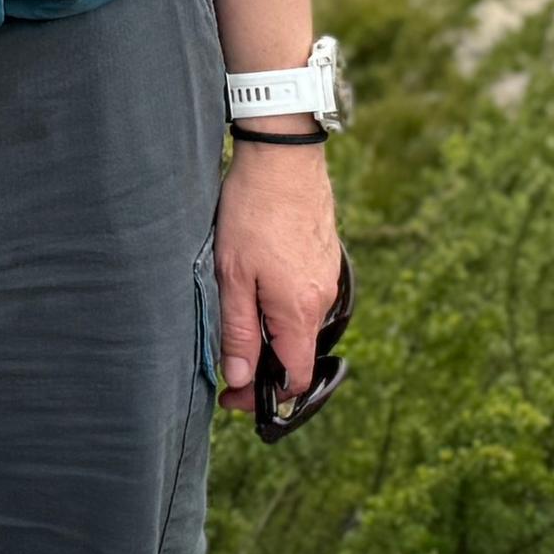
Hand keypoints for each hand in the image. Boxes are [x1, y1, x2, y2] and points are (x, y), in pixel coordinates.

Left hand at [214, 140, 342, 405]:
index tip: (233, 397)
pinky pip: (305, 298)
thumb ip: (238, 331)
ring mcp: (327, 277)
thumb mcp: (232, 275)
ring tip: (236, 323)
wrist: (283, 155)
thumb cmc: (252, 212)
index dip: (265, 397)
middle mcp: (322, 299)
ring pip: (300, 324)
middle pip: (298, 353)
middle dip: (263, 368)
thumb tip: (239, 379)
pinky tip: (256, 290)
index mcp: (300, 310)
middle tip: (226, 365)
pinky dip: (282, 308)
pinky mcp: (324, 258)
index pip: (296, 377)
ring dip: (271, 335)